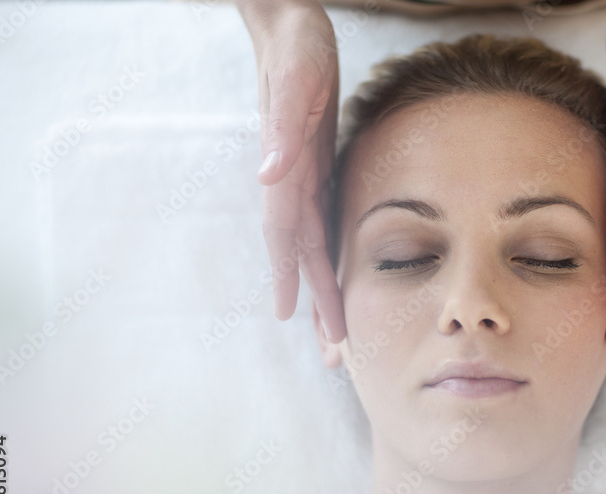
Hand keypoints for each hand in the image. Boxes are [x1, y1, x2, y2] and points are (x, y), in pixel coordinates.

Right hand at [237, 0, 345, 341]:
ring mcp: (303, 177)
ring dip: (323, 287)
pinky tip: (335, 275)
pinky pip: (323, 222)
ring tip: (333, 330)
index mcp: (288, 170)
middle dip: (316, 300)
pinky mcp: (317, 167)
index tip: (292, 317)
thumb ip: (281, 127)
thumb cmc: (295, 50)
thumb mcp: (293, 82)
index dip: (292, 276)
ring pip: (313, 244)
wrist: (292, 27)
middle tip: (332, 349)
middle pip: (303, 251)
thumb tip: (269, 176)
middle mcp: (292, 181)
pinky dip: (328, 255)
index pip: (288, 234)